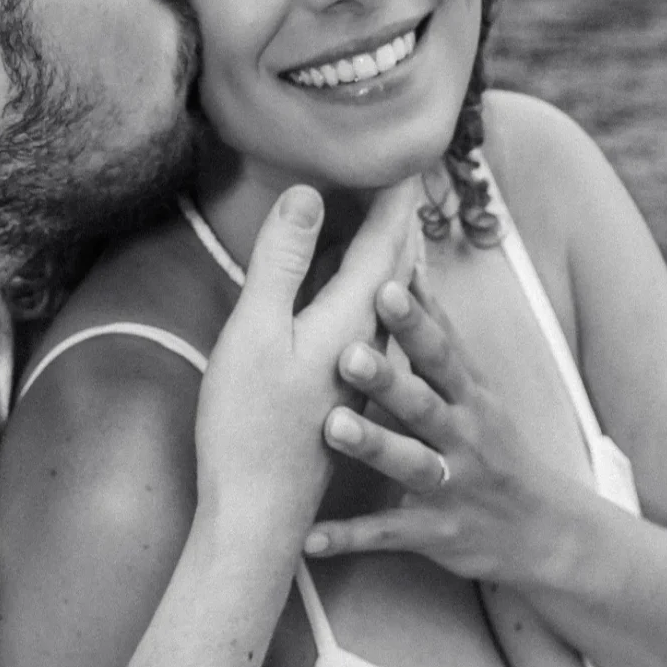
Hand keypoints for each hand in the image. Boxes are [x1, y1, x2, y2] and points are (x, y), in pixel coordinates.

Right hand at [196, 180, 420, 550]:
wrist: (260, 517)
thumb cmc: (249, 426)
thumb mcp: (255, 334)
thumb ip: (282, 263)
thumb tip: (308, 194)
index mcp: (352, 319)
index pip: (386, 239)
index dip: (397, 192)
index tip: (412, 149)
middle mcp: (369, 346)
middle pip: (396, 270)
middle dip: (403, 222)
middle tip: (416, 179)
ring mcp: (359, 378)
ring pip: (389, 309)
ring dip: (395, 264)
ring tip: (402, 234)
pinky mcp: (344, 402)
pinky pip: (374, 337)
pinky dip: (376, 307)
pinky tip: (367, 313)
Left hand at [308, 267, 573, 585]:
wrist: (543, 532)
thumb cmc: (496, 447)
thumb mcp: (478, 390)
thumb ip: (441, 335)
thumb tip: (411, 267)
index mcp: (469, 398)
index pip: (441, 354)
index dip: (415, 323)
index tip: (385, 288)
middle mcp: (463, 437)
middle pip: (424, 403)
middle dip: (388, 380)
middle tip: (348, 353)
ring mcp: (450, 485)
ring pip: (408, 464)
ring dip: (372, 445)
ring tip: (330, 426)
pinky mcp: (436, 532)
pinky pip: (388, 534)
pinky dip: (350, 537)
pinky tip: (309, 538)